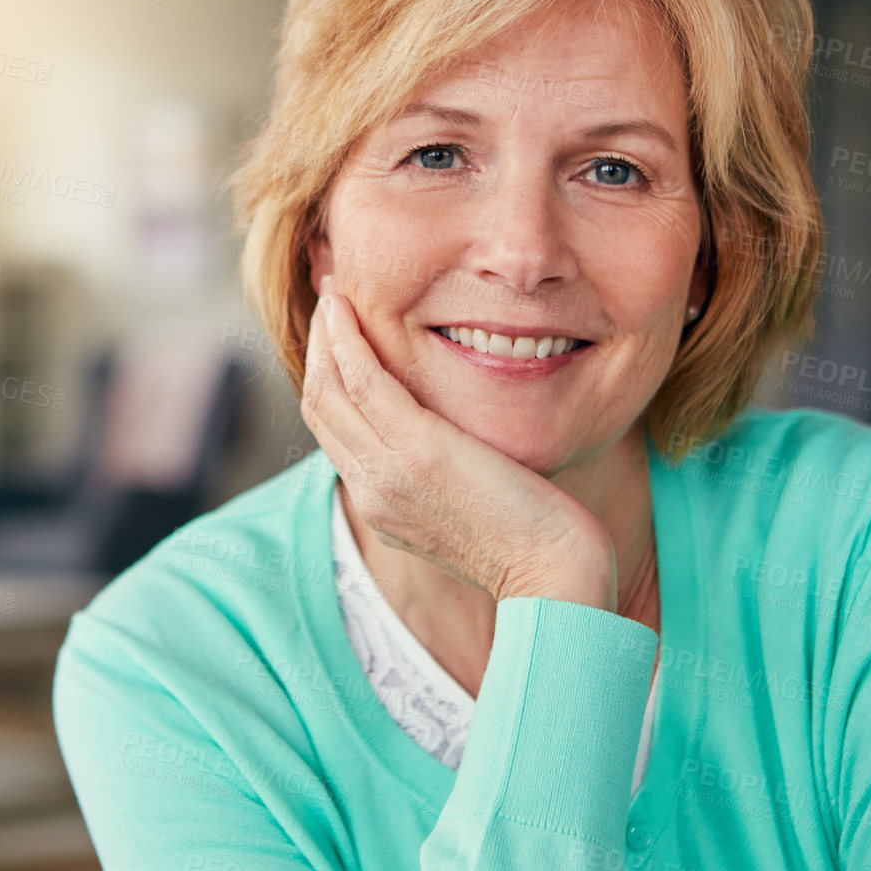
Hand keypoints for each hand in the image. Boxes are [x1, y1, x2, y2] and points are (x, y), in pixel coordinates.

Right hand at [299, 278, 617, 610]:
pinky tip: (348, 308)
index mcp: (382, 506)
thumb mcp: (472, 510)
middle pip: (320, 406)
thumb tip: (452, 446)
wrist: (553, 578)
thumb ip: (445, 479)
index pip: (334, 433)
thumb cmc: (534, 544)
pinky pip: (363, 382)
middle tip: (329, 301)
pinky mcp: (417, 452)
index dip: (328, 377)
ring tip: (334, 293)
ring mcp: (388, 472)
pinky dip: (347, 340)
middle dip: (318, 348)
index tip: (338, 336)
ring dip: (325, 334)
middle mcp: (372, 490)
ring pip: (330, 388)